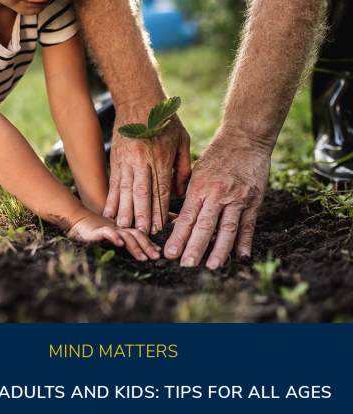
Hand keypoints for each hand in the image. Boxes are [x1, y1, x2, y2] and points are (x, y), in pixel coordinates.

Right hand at [67, 212, 160, 260]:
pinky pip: (108, 233)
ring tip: (143, 258)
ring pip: (126, 235)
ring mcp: (109, 228)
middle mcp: (119, 228)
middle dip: (148, 246)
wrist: (76, 220)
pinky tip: (120, 244)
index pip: (140, 234)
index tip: (158, 252)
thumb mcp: (111, 237)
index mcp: (123, 229)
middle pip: (137, 234)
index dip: (150, 243)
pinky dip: (115, 237)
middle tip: (156, 257)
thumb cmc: (93, 231)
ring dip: (136, 247)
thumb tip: (129, 250)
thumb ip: (121, 241)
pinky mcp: (97, 230)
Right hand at [103, 106, 191, 234]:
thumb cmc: (165, 121)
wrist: (139, 99)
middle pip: (142, 192)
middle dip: (142, 215)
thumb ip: (183, 168)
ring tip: (124, 228)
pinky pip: (113, 183)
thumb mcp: (182, 140)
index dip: (160, 209)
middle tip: (142, 233)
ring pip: (126, 190)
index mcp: (161, 156)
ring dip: (125, 211)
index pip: (161, 188)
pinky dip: (111, 199)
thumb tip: (180, 193)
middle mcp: (143, 159)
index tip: (160, 226)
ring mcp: (127, 159)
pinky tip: (109, 213)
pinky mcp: (116, 159)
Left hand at [164, 127, 270, 268]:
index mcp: (199, 188)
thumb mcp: (196, 172)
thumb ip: (189, 195)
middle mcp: (217, 194)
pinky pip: (248, 224)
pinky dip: (244, 242)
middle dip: (194, 247)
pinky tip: (240, 257)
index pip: (186, 217)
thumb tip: (176, 220)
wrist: (245, 137)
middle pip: (204, 225)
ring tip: (212, 266)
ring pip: (226, 228)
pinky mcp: (253, 200)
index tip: (169, 253)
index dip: (178, 236)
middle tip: (186, 265)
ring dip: (219, 249)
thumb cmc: (216, 156)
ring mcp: (237, 198)